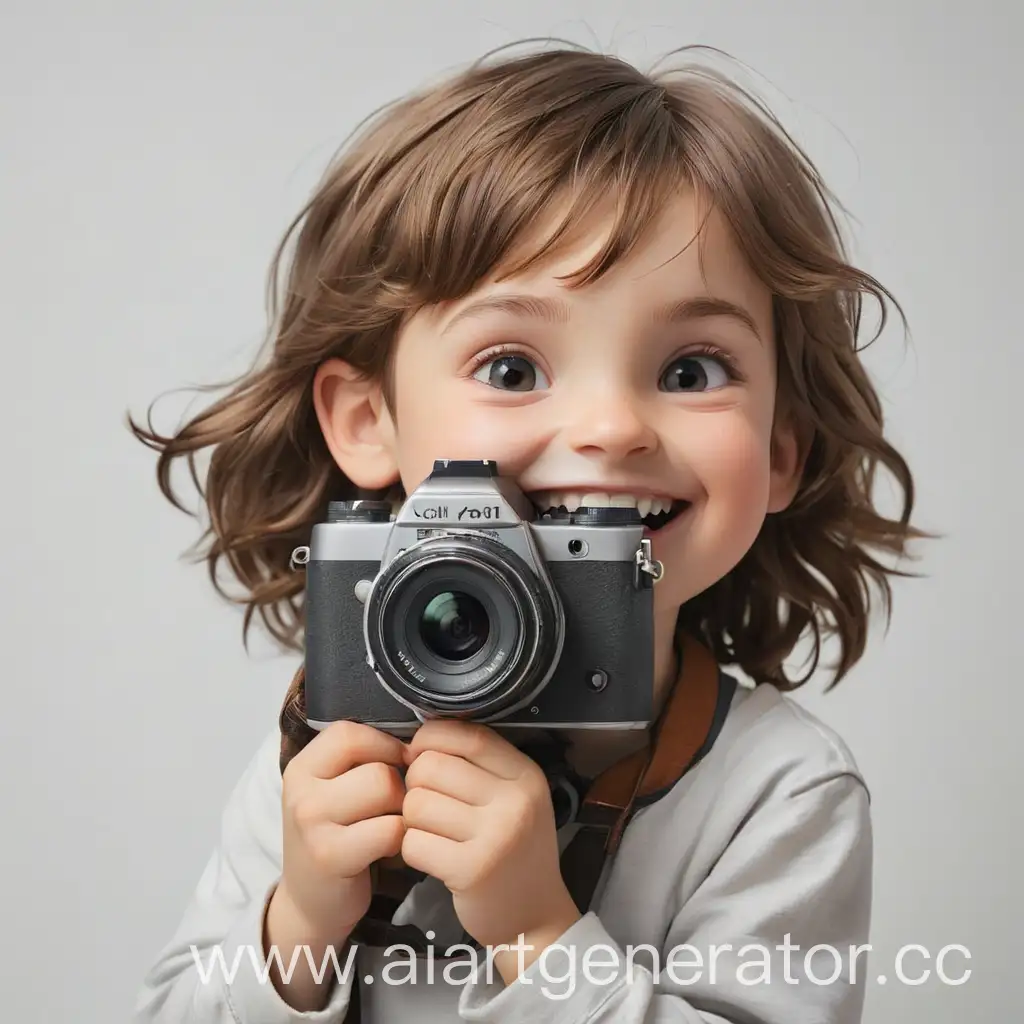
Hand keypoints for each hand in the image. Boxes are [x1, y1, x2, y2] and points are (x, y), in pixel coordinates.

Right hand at [274, 720, 407, 945]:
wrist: (310, 901)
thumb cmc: (336, 835)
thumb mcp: (333, 790)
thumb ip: (360, 759)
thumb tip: (417, 738)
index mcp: (302, 767)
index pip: (349, 733)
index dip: (384, 744)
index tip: (397, 763)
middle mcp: (301, 792)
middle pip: (377, 767)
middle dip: (399, 786)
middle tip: (392, 808)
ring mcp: (312, 824)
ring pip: (386, 791)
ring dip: (401, 811)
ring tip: (390, 825)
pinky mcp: (330, 856)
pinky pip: (390, 830)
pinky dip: (399, 839)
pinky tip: (388, 849)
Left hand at [401, 720, 580, 977]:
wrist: (534, 917)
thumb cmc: (513, 849)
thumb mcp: (513, 798)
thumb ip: (477, 765)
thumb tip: (420, 738)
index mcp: (526, 775)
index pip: (469, 736)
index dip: (432, 737)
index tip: (418, 751)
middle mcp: (515, 802)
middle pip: (432, 766)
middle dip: (415, 782)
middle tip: (426, 803)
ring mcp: (496, 837)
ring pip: (417, 804)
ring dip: (412, 819)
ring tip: (431, 831)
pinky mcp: (471, 870)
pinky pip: (413, 842)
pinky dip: (412, 848)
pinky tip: (431, 856)